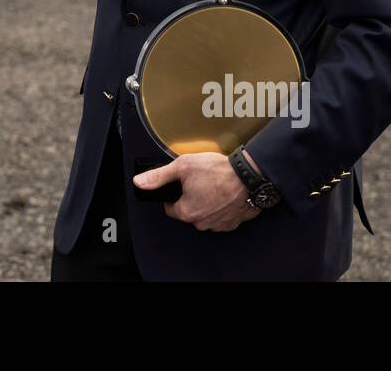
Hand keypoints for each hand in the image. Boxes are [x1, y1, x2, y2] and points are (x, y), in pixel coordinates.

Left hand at [133, 150, 260, 231]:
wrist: (249, 175)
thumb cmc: (218, 171)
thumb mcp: (182, 166)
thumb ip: (159, 176)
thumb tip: (140, 182)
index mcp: (187, 212)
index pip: (170, 209)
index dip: (173, 194)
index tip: (181, 185)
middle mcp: (203, 223)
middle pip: (189, 211)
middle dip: (191, 197)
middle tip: (200, 181)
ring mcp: (220, 224)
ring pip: (206, 214)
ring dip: (207, 202)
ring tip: (214, 185)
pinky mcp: (235, 222)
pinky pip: (223, 216)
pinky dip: (223, 206)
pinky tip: (225, 193)